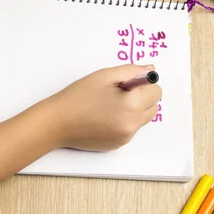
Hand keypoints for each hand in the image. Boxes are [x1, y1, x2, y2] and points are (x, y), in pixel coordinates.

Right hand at [47, 64, 161, 151]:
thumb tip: (151, 69)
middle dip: (142, 97)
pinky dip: (124, 121)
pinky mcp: (118, 144)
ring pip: (143, 118)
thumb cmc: (78, 96)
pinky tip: (104, 117)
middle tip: (118, 92)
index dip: (143, 83)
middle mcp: (132, 124)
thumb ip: (132, 71)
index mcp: (131, 105)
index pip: (156, 91)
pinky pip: (131, 129)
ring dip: (135, 109)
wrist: (57, 123)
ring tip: (111, 105)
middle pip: (153, 106)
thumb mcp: (105, 76)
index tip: (127, 83)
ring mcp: (126, 137)